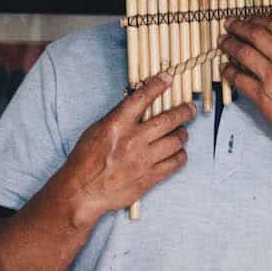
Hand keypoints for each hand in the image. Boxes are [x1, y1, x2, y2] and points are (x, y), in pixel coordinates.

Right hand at [62, 73, 194, 226]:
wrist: (82, 192)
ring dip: (182, 134)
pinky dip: (180, 155)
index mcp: (116, 125)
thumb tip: (139, 105)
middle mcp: (133, 140)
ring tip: (182, 132)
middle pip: (168, 119)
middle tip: (189, 108)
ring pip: (176, 141)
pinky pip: (175, 163)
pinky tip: (178, 152)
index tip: (168, 78)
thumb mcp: (97, 130)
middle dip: (184, 111)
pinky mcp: (150, 178)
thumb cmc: (85, 160)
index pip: (142, 98)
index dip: (158, 85)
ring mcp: (143, 160)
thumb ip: (118, 117)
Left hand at [219, 17, 271, 145]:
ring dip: (230, 45)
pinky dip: (229, 71)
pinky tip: (225, 68)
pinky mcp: (262, 96)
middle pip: (255, 35)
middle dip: (239, 27)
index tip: (249, 18)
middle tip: (229, 24)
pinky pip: (239, 79)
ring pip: (243, 53)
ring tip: (223, 42)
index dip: (258, 19)